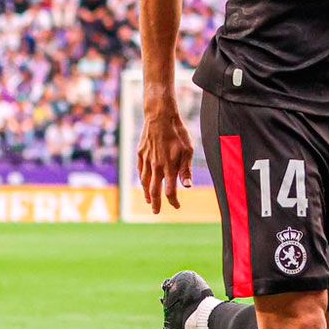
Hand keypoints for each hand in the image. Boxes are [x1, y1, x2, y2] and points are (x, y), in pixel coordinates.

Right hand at [136, 93, 192, 213]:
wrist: (160, 116)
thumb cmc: (178, 133)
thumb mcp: (188, 150)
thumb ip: (186, 170)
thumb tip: (187, 187)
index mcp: (169, 167)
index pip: (170, 191)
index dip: (173, 201)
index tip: (177, 206)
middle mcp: (156, 166)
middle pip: (155, 190)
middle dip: (156, 203)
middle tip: (156, 212)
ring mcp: (146, 160)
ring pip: (145, 181)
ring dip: (147, 193)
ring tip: (149, 200)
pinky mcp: (140, 153)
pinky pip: (140, 169)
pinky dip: (142, 178)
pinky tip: (144, 181)